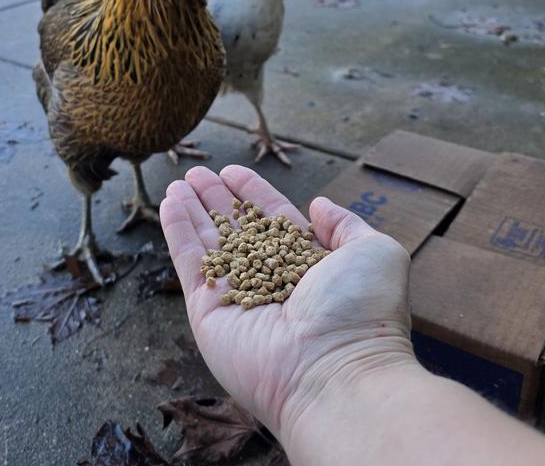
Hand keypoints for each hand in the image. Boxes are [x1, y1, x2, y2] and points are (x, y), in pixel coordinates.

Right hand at [160, 165, 414, 443]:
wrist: (336, 373)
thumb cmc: (362, 313)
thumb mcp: (373, 252)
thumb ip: (345, 224)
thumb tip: (318, 205)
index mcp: (308, 266)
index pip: (272, 220)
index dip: (252, 194)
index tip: (232, 171)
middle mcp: (271, 280)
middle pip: (236, 230)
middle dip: (216, 200)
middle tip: (197, 172)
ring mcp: (237, 296)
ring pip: (209, 243)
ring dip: (192, 210)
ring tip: (178, 182)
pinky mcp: (208, 312)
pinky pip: (190, 264)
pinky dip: (177, 232)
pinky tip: (170, 202)